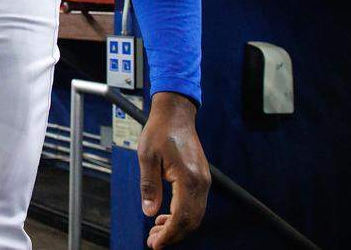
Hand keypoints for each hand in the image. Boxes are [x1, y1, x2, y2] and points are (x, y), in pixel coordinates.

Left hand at [138, 92, 209, 247]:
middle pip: (191, 221)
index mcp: (189, 178)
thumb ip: (149, 186)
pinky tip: (165, 216)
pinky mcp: (201, 178)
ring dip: (177, 227)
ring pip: (195, 215)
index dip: (168, 234)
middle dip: (173, 235)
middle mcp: (201, 182)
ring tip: (156, 231)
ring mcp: (203, 181)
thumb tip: (149, 211)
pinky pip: (195, 205)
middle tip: (153, 241)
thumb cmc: (160, 131)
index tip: (155, 243)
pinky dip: (182, 216)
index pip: (181, 217)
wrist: (175, 114)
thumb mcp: (146, 157)